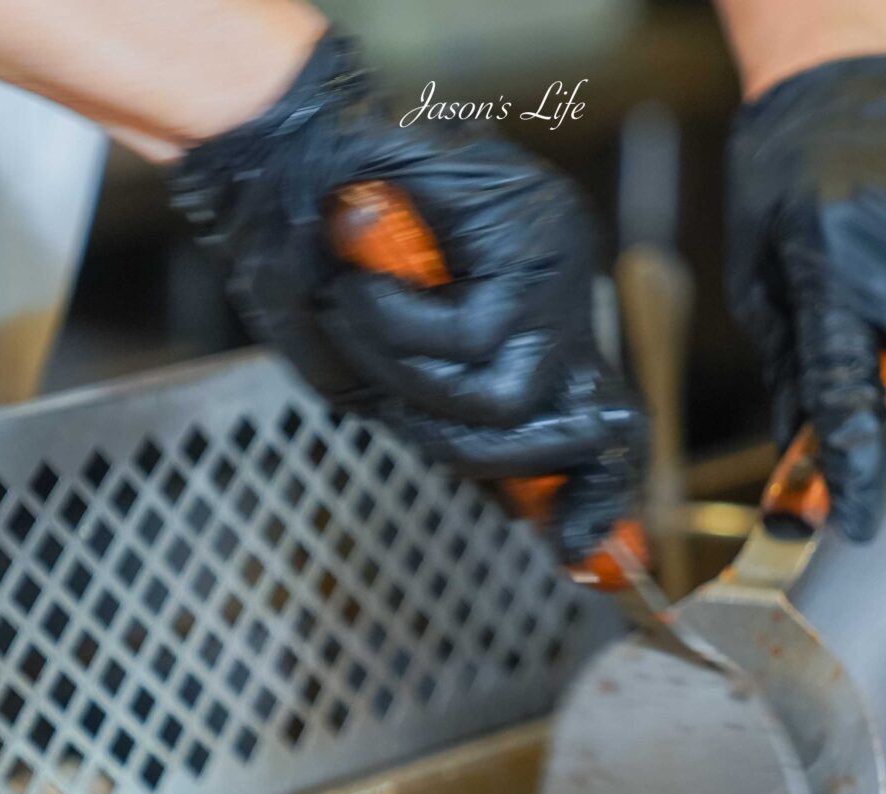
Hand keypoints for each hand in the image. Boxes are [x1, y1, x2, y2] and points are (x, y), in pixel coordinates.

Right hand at [170, 34, 643, 560]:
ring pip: (508, 397)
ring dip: (410, 380)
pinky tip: (359, 288)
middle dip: (469, 452)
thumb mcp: (374, 369)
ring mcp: (557, 259)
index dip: (593, 493)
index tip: (573, 550)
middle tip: (385, 401)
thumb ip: (432, 422)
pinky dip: (397, 331)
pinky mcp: (528, 233)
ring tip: (354, 318)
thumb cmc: (316, 259)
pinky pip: (470, 338)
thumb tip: (508, 500)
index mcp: (537, 326)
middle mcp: (563, 294)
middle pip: (567, 430)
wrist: (285, 151)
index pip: (600, 422)